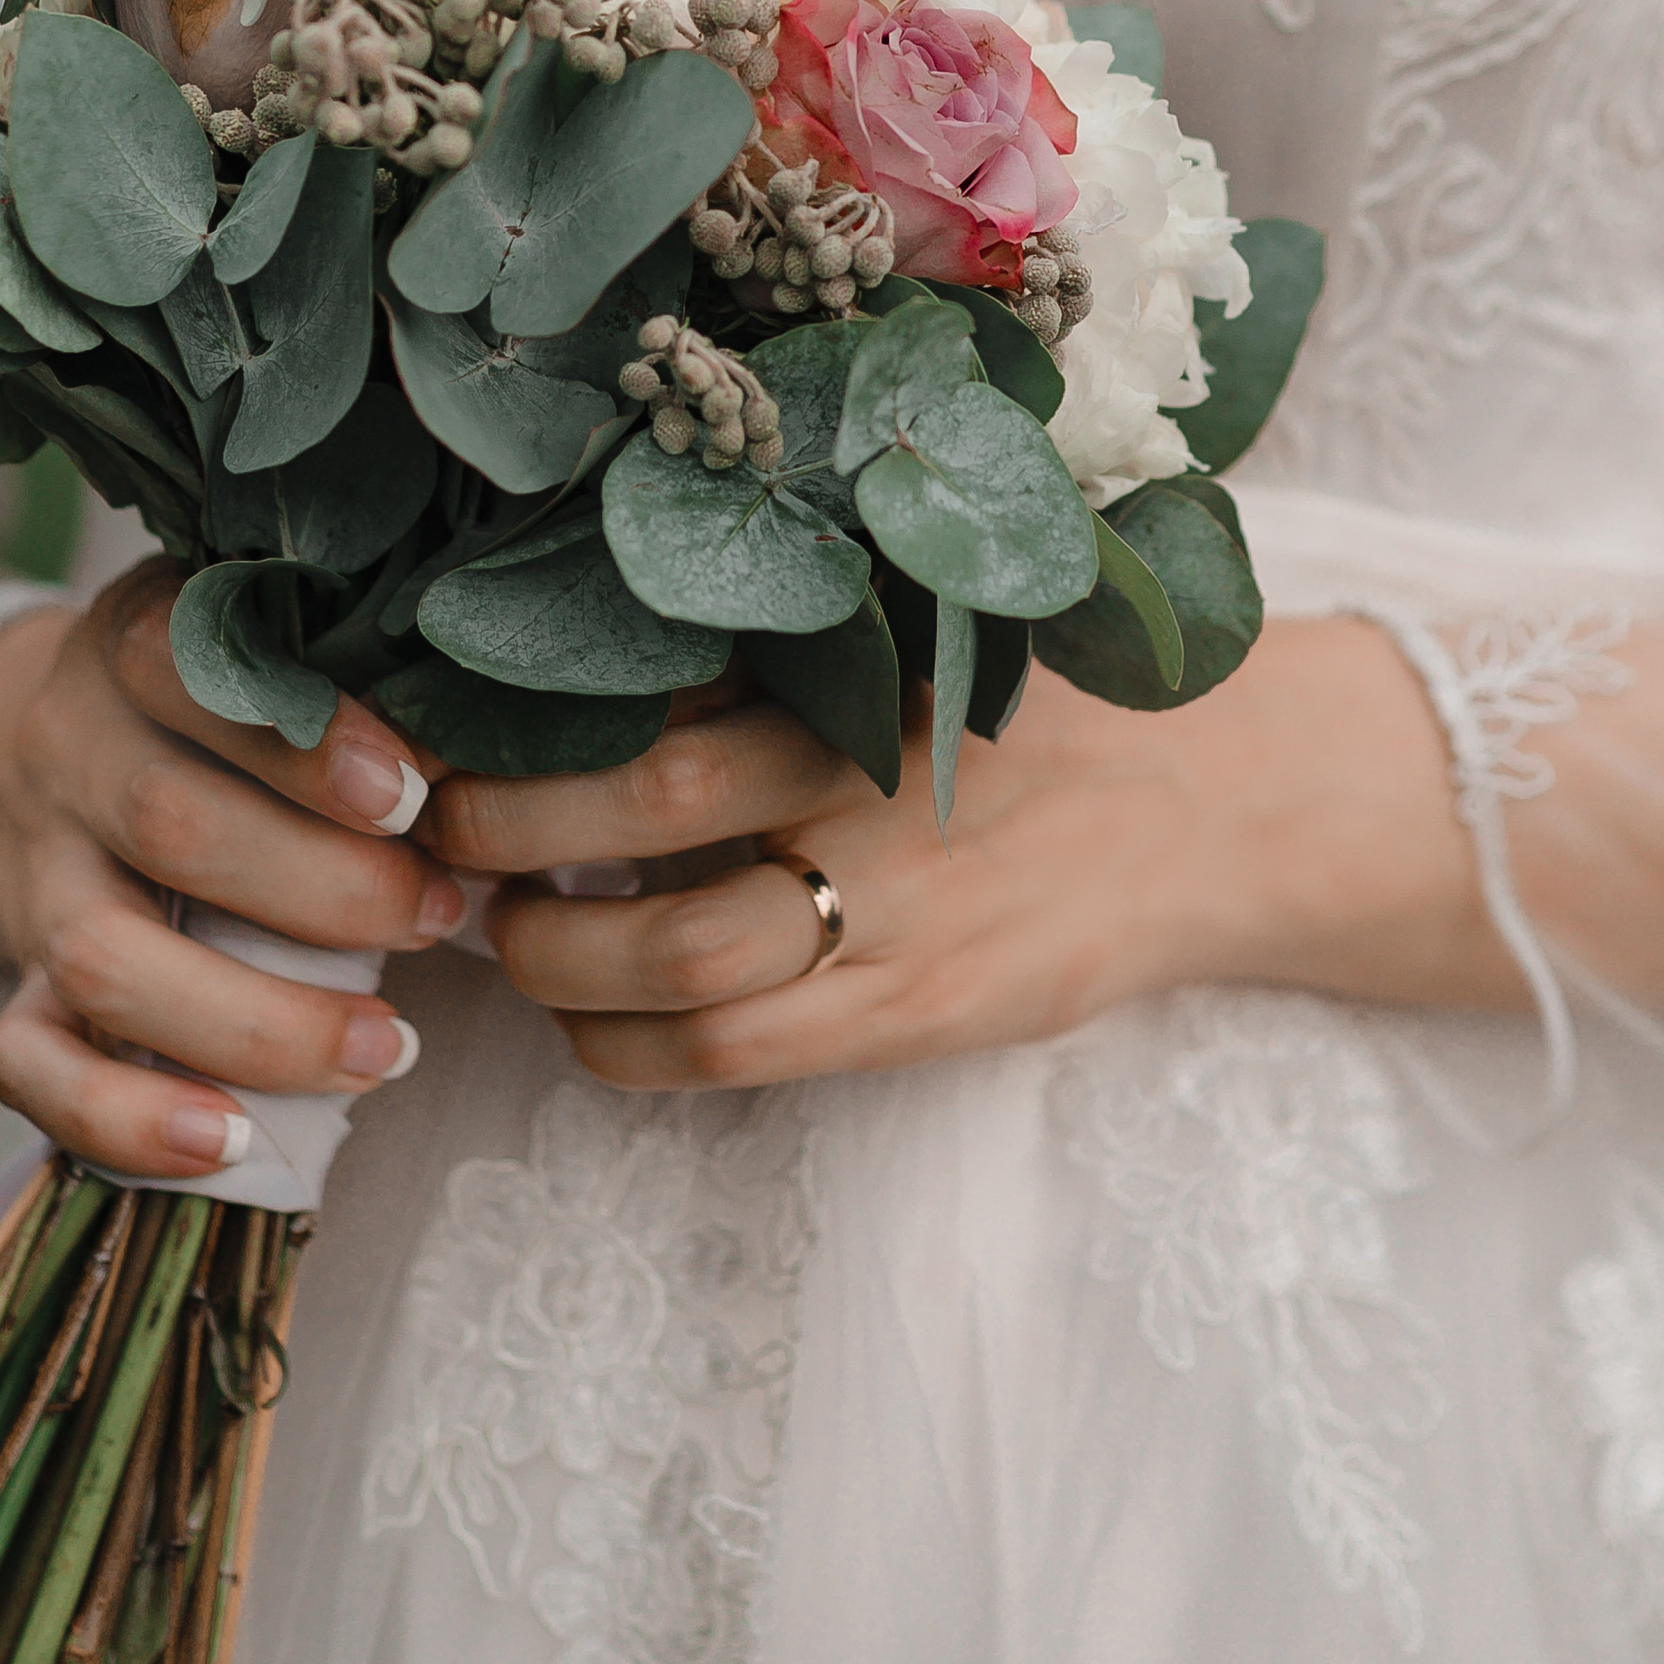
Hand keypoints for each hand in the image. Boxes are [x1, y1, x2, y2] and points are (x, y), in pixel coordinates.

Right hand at [0, 562, 461, 1178]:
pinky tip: (236, 1143)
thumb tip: (490, 756)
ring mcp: (36, 879)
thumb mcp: (267, 649)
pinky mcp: (14, 987)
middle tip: (440, 916)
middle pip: (170, 825)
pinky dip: (126, 1119)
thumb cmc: (216, 706)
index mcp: (136, 647)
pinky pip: (29, 1067)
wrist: (38, 755)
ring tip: (385, 1048)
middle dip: (324, 888)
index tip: (412, 796)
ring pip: (104, 958)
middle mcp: (70, 757)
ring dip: (256, 1021)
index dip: (306, 745)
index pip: (195, 674)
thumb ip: (352, 682)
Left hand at [429, 615, 1512, 1088]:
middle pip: (655, 806)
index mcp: (886, 651)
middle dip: (514, 830)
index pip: (679, 665)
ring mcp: (909, 910)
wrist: (1229, 804)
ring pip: (682, 960)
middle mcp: (887, 777)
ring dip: (559, 956)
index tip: (449, 705)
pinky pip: (740, 1057)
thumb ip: (806, 617)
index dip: (543, 699)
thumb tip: (601, 605)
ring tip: (498, 936)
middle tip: (434, 830)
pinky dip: (632, 1049)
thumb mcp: (944, 614)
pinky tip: (587, 1023)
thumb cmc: (1058, 689)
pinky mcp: (925, 1013)